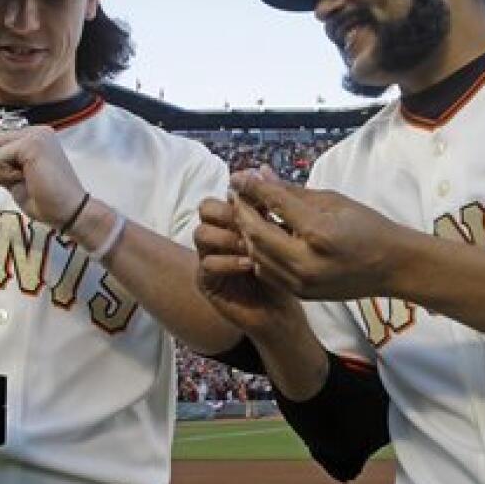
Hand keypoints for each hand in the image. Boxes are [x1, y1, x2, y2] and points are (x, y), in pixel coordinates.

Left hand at [0, 125, 85, 226]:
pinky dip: (8, 172)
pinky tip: (30, 178)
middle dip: (2, 164)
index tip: (29, 176)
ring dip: (6, 168)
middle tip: (30, 179)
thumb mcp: (14, 182)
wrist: (70, 211)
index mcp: (37, 136)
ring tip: (32, 179)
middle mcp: (38, 131)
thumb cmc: (48, 199)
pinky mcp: (32, 144)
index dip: (3, 162)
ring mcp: (37, 135)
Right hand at [194, 195, 303, 339]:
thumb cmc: (283, 273)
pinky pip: (207, 264)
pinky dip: (228, 262)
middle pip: (206, 208)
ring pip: (201, 233)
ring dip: (227, 236)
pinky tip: (250, 265)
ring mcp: (207, 257)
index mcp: (232, 222)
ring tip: (251, 245)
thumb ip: (270, 211)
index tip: (263, 203)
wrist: (280, 311)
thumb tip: (264, 172)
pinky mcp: (206, 281)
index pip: (224, 196)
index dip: (241, 196)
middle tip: (250, 222)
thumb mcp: (281, 237)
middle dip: (228, 212)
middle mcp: (217, 236)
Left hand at [229, 166, 400, 299]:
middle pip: (257, 234)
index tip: (239, 176)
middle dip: (242, 212)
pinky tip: (261, 237)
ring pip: (256, 256)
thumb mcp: (333, 201)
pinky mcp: (301, 294)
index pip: (275, 204)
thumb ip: (293, 192)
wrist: (393, 267)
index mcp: (320, 233)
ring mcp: (302, 282)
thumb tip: (262, 175)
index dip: (253, 188)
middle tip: (236, 194)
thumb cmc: (369, 228)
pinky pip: (267, 272)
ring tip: (246, 213)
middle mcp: (307, 262)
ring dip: (247, 233)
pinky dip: (258, 253)